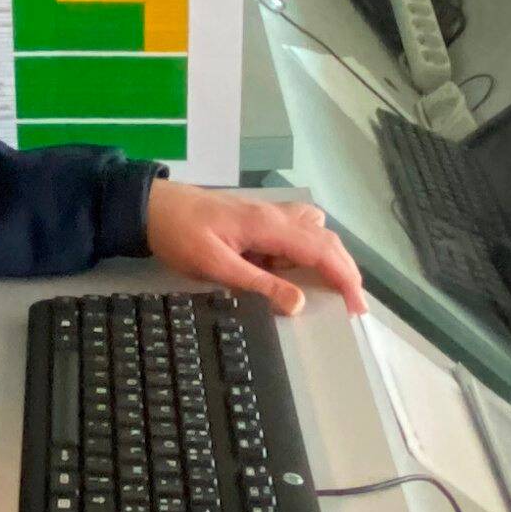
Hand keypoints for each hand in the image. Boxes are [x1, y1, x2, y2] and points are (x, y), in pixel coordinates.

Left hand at [145, 180, 366, 316]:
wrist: (153, 206)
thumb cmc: (179, 233)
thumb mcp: (215, 265)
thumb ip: (257, 284)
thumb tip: (298, 303)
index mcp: (269, 226)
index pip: (322, 250)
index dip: (345, 278)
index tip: (357, 306)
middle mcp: (276, 216)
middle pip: (326, 239)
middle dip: (346, 271)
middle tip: (353, 304)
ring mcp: (269, 214)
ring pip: (315, 231)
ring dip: (329, 258)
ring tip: (332, 288)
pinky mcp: (259, 218)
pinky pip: (297, 230)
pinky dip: (309, 249)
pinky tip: (297, 269)